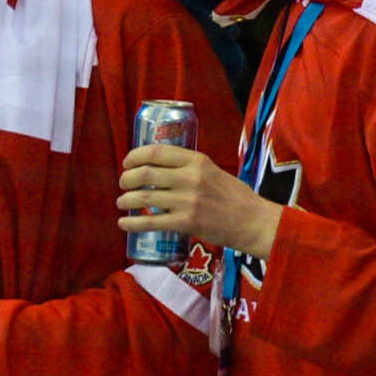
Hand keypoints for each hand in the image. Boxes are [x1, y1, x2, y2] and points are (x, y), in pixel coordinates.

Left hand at [120, 143, 278, 258]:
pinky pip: (151, 222)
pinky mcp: (186, 223)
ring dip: (126, 199)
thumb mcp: (214, 171)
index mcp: (197, 161)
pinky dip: (132, 223)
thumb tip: (162, 169)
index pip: (156, 152)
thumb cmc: (235, 197)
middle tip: (124, 184)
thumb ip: (191, 168)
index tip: (128, 162)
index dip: (135, 156)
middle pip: (145, 173)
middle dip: (127, 178)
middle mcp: (190, 178)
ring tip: (122, 202)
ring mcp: (187, 201)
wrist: (253, 222)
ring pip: (144, 197)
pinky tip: (123, 223)